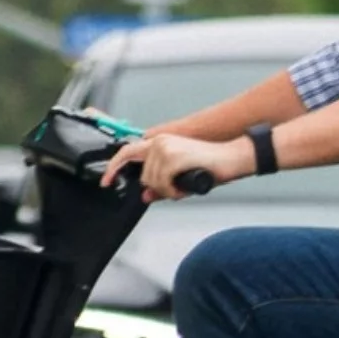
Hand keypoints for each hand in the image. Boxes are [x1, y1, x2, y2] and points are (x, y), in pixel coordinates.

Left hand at [100, 131, 252, 201]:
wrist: (232, 158)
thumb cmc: (210, 167)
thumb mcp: (180, 179)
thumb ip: (161, 186)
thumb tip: (146, 195)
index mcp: (160, 142)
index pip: (126, 152)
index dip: (113, 168)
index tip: (106, 182)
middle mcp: (160, 142)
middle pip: (142, 176)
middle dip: (156, 188)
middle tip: (174, 189)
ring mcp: (166, 148)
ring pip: (152, 181)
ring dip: (167, 190)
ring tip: (184, 185)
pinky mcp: (174, 157)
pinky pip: (163, 183)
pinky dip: (173, 190)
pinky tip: (184, 186)